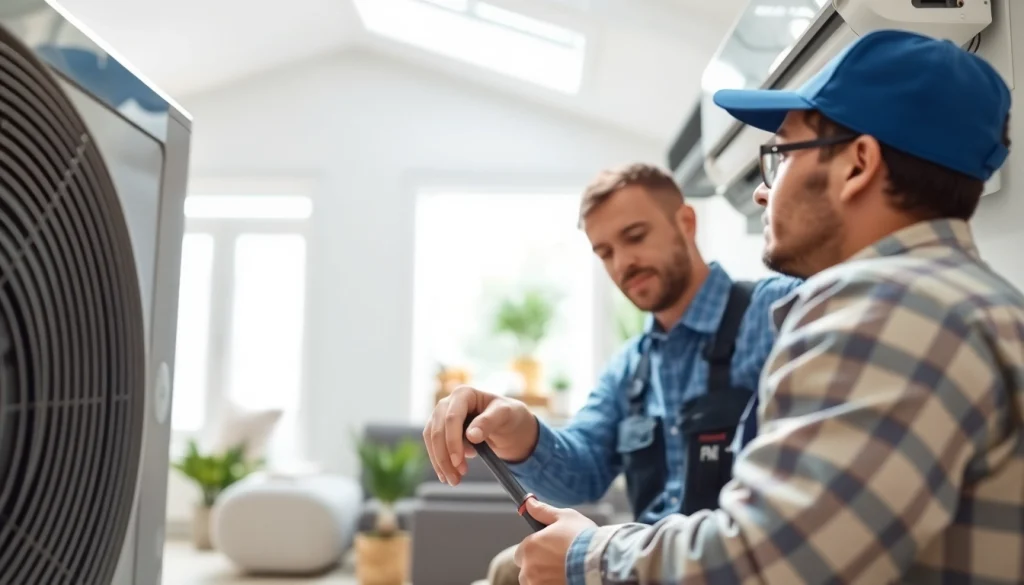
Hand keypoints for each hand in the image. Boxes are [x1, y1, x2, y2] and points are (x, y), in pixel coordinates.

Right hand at [422, 385, 537, 484]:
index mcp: (464, 394)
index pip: (451, 418)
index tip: (458, 462)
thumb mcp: (505, 415)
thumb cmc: (508, 415)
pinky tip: (447, 474)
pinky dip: (439, 461)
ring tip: (454, 480)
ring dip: (440, 462)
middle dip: (444, 456)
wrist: (508, 424)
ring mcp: (441, 416)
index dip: (452, 441)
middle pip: (437, 430)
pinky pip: (433, 445)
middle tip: (456, 478)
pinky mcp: (440, 429)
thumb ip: (489, 422)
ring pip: (432, 439)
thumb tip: (471, 435)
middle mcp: (448, 402)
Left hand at [514, 499, 596, 584]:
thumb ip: (543, 511)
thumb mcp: (565, 517)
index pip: (521, 552)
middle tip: (559, 561)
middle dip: (539, 566)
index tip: (549, 550)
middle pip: (527, 570)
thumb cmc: (583, 539)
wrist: (600, 563)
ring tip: (565, 571)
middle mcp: (529, 569)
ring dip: (545, 578)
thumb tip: (529, 503)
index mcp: (529, 548)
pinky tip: (566, 579)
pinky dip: (553, 584)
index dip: (535, 550)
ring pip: (535, 582)